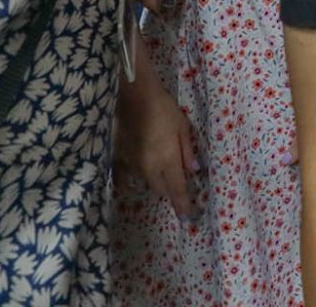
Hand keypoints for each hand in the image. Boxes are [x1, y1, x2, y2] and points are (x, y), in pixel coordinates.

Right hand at [115, 79, 200, 218]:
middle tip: (178, 184)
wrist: (136, 98)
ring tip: (162, 173)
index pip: (177, 190)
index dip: (183, 205)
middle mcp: (150, 168)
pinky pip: (128, 177)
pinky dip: (135, 179)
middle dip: (171, 191)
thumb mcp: (183, 128)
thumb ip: (187, 151)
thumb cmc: (164, 110)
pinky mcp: (120, 158)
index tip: (188, 218)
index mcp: (167, 160)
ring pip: (147, 183)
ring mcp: (133, 165)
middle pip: (161, 190)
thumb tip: (194, 171)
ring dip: (156, 183)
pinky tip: (139, 175)